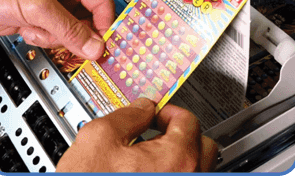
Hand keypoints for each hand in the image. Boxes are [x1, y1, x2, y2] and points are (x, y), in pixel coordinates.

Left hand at [0, 0, 113, 59]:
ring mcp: (52, 5)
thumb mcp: (36, 5)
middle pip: (87, 21)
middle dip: (69, 31)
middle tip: (53, 30)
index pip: (101, 2)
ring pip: (71, 33)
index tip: (105, 45)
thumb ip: (68, 27)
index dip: (104, 25)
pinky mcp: (39, 19)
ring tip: (33, 24)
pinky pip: (54, 37)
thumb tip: (95, 46)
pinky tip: (26, 27)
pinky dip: (40, 37)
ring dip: (51, 35)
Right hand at [56, 98, 218, 172]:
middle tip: (155, 132)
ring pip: (196, 168)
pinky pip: (182, 179)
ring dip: (179, 156)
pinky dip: (172, 172)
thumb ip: (129, 115)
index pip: (188, 120)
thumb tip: (143, 107)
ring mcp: (182, 189)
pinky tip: (147, 173)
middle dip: (180, 134)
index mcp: (176, 158)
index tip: (152, 115)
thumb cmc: (91, 178)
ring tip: (150, 156)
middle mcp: (187, 178)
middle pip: (203, 146)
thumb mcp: (101, 136)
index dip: (166, 111)